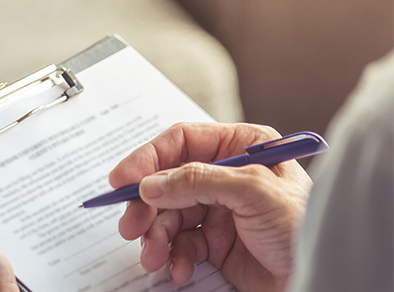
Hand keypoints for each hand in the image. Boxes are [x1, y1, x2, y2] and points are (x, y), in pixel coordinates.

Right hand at [110, 123, 311, 291]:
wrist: (323, 277)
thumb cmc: (306, 227)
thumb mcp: (255, 192)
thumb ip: (200, 180)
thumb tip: (152, 183)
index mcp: (242, 148)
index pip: (182, 142)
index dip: (147, 159)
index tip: (122, 180)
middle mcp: (226, 175)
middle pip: (166, 182)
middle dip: (147, 207)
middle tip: (131, 226)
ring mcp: (219, 210)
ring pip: (168, 216)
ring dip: (156, 238)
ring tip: (155, 256)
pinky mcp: (215, 242)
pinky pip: (180, 244)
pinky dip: (173, 257)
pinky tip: (179, 268)